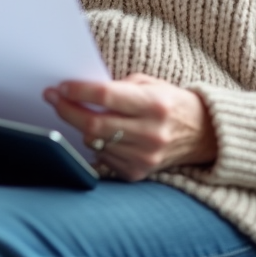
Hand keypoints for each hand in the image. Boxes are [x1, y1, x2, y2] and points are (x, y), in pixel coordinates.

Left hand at [43, 73, 216, 180]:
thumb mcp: (148, 84)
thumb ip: (117, 87)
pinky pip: (103, 157)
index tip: (60, 86)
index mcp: (154, 104)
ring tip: (76, 112)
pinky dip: (96, 143)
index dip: (78, 90)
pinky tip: (101, 133)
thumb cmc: (169, 102)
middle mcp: (150, 133)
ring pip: (95, 142)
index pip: (106, 96)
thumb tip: (78, 90)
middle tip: (53, 98)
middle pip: (94, 123)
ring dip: (79, 126)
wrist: (202, 134)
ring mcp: (145, 156)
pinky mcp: (139, 173)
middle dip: (67, 109)